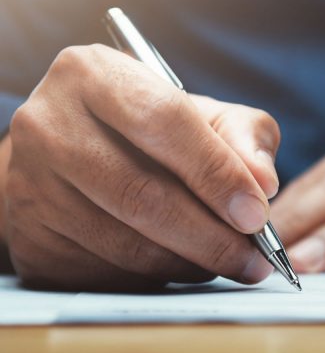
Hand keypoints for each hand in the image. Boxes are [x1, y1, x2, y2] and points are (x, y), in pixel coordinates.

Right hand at [3, 44, 280, 289]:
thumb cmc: (144, 132)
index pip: (164, 121)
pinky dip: (158, 277)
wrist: (70, 153)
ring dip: (190, 264)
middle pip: (142, 195)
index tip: (257, 216)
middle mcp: (50, 126)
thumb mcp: (199, 115)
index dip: (217, 173)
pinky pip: (109, 272)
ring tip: (226, 263)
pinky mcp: (33, 238)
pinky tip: (182, 265)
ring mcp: (32, 187)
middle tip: (254, 261)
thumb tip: (264, 184)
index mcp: (94, 75)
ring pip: (127, 245)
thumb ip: (242, 137)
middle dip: (212, 238)